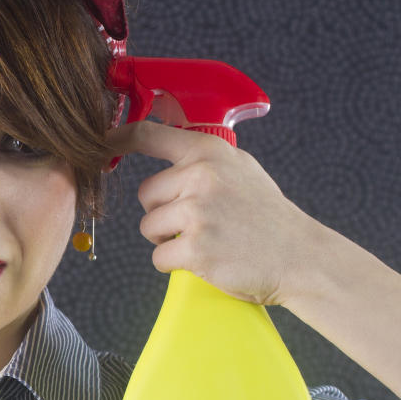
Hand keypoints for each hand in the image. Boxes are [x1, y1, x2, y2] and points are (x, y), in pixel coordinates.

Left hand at [104, 115, 329, 307]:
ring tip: (204, 240)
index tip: (101, 143)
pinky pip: (158, 257)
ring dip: (167, 240)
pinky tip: (204, 260)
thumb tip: (161, 143)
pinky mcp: (195, 248)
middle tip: (197, 223)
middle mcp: (201, 176)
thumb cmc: (268, 217)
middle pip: (145, 194)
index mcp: (209, 152)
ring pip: (148, 227)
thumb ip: (203, 158)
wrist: (299, 257)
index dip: (118, 138)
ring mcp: (197, 212)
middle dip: (162, 212)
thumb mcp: (240, 170)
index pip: (148, 135)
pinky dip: (174, 264)